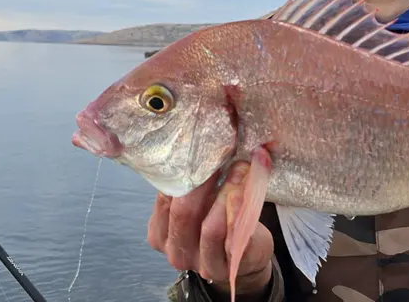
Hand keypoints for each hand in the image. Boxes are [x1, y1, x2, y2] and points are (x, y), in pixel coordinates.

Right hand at [147, 161, 273, 296]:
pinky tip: (247, 192)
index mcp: (160, 235)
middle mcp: (176, 253)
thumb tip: (199, 142)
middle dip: (203, 181)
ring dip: (227, 193)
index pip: (165, 200)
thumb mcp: (198, 207)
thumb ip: (191, 186)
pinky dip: (240, 212)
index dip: (182, 173)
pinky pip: (234, 239)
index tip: (199, 150)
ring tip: (240, 168)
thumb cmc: (217, 223)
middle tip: (220, 156)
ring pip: (210, 228)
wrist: (245, 255)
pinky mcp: (230, 267)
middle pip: (183, 214)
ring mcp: (203, 264)